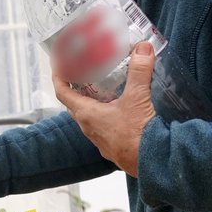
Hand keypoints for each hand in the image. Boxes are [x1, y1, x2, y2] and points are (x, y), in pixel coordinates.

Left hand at [53, 41, 156, 176]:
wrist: (152, 163)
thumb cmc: (138, 134)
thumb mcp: (138, 98)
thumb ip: (139, 71)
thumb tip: (142, 48)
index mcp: (87, 114)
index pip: (63, 93)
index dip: (58, 78)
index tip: (58, 67)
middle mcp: (89, 128)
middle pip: (75, 105)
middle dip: (76, 89)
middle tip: (82, 74)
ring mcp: (100, 140)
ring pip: (89, 117)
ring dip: (92, 103)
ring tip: (101, 88)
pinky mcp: (112, 147)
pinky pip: (103, 127)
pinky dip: (106, 115)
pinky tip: (119, 109)